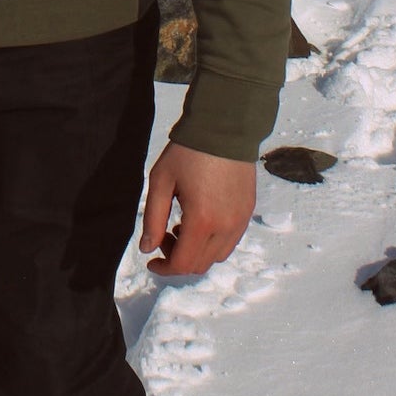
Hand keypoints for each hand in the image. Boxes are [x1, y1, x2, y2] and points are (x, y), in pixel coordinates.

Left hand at [138, 143, 255, 278]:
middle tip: (164, 236)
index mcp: (202, 220)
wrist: (225, 128)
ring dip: (196, 252)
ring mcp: (240, 220)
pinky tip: (200, 220)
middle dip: (178, 259)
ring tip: (181, 226)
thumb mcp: (161, 181)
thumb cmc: (188, 151)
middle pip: (200, 264)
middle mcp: (226, 226)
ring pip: (217, 256)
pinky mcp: (247, 211)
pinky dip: (212, 242)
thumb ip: (153, 218)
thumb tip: (147, 249)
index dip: (164, 268)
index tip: (151, 260)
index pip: (183, 264)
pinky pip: (230, 241)